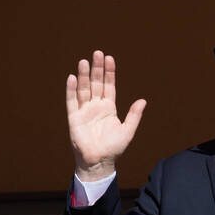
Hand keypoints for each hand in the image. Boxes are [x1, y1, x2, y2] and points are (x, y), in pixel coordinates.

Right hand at [66, 50, 145, 181]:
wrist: (99, 161)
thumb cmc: (114, 148)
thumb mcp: (127, 130)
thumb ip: (134, 115)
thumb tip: (143, 100)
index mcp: (109, 108)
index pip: (109, 86)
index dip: (109, 73)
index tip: (109, 58)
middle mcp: (96, 106)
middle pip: (96, 83)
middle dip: (97, 69)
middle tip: (97, 53)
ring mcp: (84, 111)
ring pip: (83, 89)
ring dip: (83, 75)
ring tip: (84, 61)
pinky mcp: (74, 118)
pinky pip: (72, 101)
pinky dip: (72, 90)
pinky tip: (72, 78)